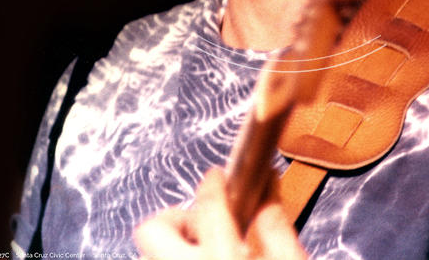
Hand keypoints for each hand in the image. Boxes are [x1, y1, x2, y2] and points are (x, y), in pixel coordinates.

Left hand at [134, 167, 307, 259]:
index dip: (213, 182)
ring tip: (207, 251)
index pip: (207, 204)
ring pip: (149, 254)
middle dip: (175, 217)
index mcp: (223, 259)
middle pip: (150, 229)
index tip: (218, 177)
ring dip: (173, 246)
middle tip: (204, 223)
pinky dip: (175, 259)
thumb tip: (268, 188)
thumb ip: (279, 228)